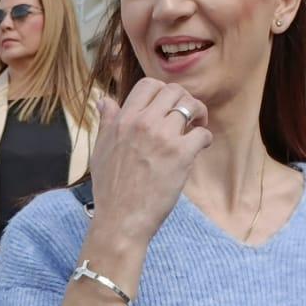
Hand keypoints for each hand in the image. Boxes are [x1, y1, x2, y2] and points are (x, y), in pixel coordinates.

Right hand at [85, 80, 212, 265]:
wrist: (120, 220)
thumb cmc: (110, 189)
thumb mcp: (100, 150)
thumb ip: (106, 123)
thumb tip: (104, 101)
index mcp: (122, 120)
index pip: (148, 85)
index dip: (162, 92)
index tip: (166, 106)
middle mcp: (142, 123)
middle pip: (174, 91)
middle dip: (184, 100)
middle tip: (187, 117)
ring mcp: (162, 137)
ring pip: (191, 106)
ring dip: (198, 115)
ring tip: (195, 128)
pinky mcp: (180, 154)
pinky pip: (202, 133)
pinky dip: (204, 139)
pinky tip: (199, 148)